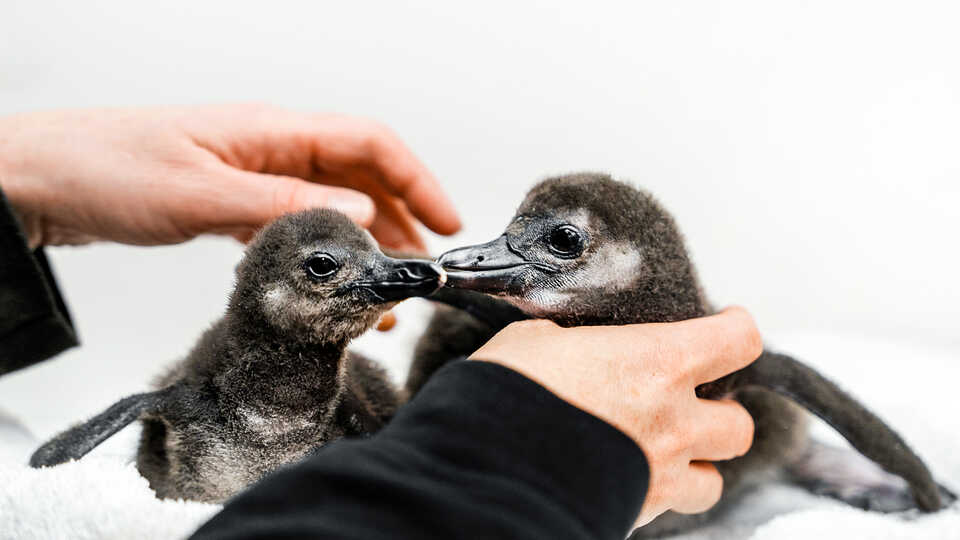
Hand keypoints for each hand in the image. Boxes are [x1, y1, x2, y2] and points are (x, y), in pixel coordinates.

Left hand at [0, 105, 459, 249]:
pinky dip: (319, 254)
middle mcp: (272, 149)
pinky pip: (295, 225)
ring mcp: (255, 176)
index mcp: (271, 130)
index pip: (368, 143)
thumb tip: (359, 211)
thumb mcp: (200, 193)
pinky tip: (326, 284)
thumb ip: (284, 205)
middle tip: (417, 273)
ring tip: (379, 294)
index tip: (446, 222)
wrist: (38, 179)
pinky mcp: (235, 203)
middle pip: (360, 178)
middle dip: (399, 223)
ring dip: (361, 247)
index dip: (416, 179)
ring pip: (331, 205)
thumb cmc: (104, 169)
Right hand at [469, 307, 759, 525]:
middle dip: (722, 415)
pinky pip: (666, 510)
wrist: (489, 465)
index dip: (738, 329)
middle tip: (695, 403)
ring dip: (697, 466)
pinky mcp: (635, 513)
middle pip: (739, 425)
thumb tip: (564, 343)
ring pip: (714, 482)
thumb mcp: (534, 340)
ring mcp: (657, 474)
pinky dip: (656, 494)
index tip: (729, 324)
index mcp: (657, 363)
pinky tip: (626, 475)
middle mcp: (672, 422)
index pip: (737, 341)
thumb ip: (567, 340)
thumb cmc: (511, 393)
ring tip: (668, 453)